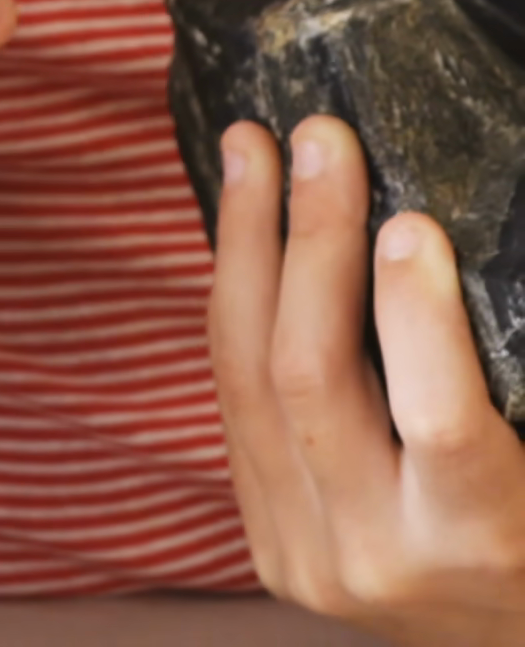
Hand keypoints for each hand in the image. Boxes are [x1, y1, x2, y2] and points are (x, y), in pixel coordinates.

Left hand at [210, 115, 524, 644]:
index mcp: (481, 535)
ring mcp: (307, 555)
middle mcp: (381, 558)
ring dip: (245, 244)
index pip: (439, 420)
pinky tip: (244, 225)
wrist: (502, 639)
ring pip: (246, 376)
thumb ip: (501, 352)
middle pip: (312, 376)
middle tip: (319, 135)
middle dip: (310, 237)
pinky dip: (238, 299)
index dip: (418, 314)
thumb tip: (434, 231)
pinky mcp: (266, 540)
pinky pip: (233, 399)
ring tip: (253, 149)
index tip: (411, 220)